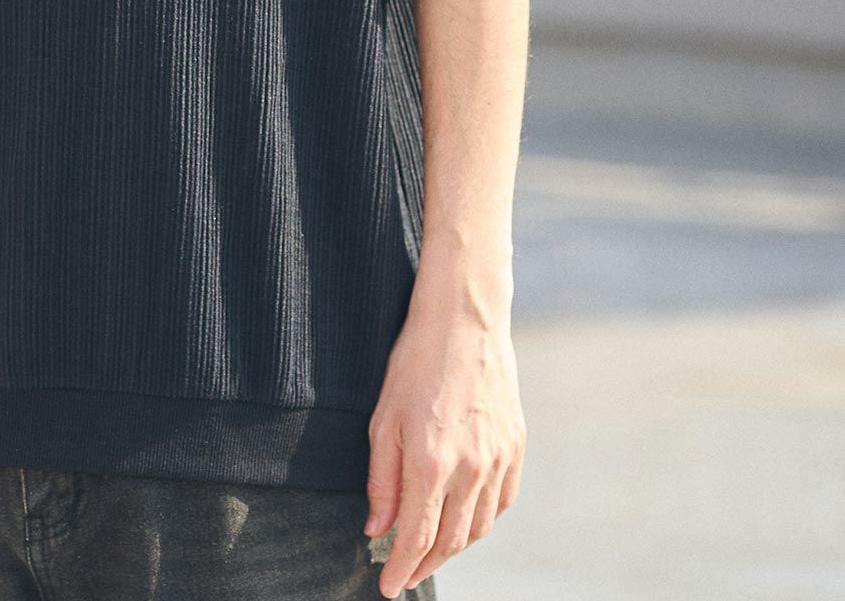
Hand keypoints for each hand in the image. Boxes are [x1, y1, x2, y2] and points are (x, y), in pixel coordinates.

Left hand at [363, 292, 525, 595]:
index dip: (401, 569)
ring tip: (431, 551)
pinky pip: (501, 503)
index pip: (417, 538)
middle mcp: (471, 468)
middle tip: (404, 573)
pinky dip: (482, 521)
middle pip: (450, 541)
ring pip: (478, 528)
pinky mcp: (516, 447)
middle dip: (424, 564)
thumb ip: (381, 479)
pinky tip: (465, 521)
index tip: (387, 588)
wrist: (464, 319)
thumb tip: (376, 528)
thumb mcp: (383, 418)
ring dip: (454, 547)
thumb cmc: (414, 362)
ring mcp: (498, 459)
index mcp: (432, 462)